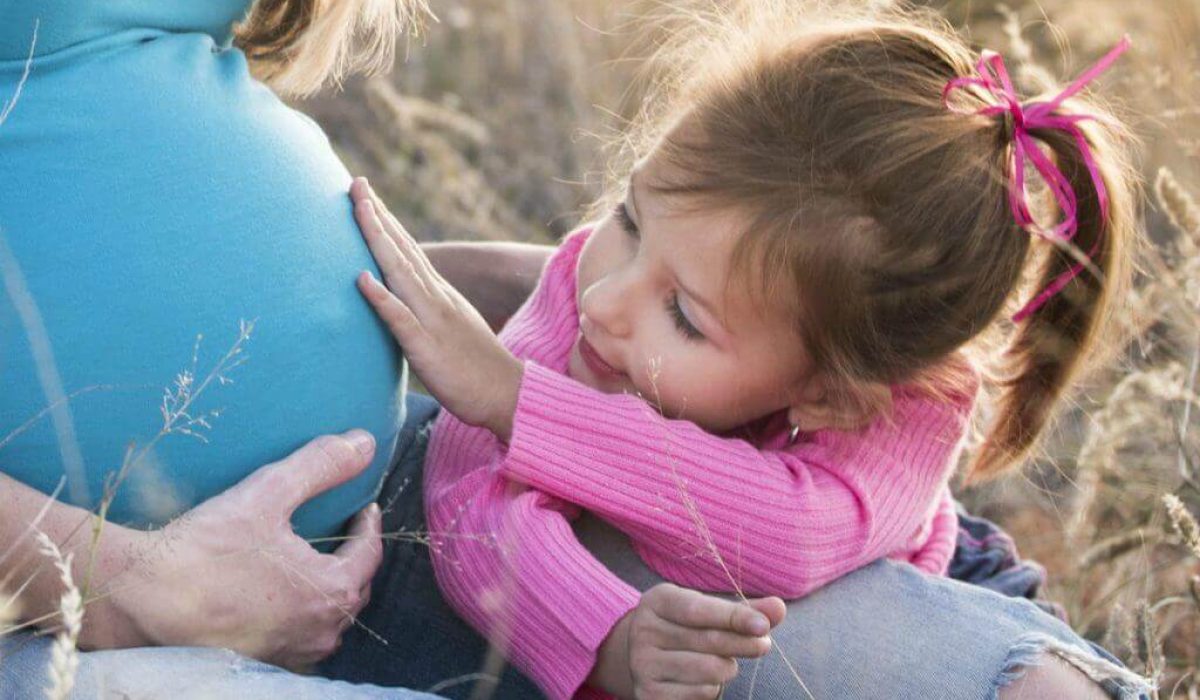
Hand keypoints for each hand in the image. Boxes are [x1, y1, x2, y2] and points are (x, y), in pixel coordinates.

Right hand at [91, 431, 383, 668]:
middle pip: (354, 590)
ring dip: (328, 591)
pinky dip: (299, 615)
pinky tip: (279, 597)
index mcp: (331, 591)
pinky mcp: (261, 662)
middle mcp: (319, 631)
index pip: (369, 554)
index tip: (363, 507)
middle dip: (353, 559)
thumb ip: (321, 465)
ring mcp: (291, 653)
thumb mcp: (269, 493)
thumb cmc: (206, 548)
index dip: (368, 526)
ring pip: (328, 620)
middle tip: (343, 532)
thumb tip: (364, 443)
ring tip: (314, 563)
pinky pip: (297, 638)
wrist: (143, 599)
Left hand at [351, 177, 522, 441]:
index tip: (364, 193)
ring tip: (358, 209)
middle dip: (377, 215)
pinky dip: (382, 297)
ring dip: (378, 239)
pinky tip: (362, 279)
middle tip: (355, 182)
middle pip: (402, 250)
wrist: (508, 394)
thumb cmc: (475, 368)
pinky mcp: (427, 348)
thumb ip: (426, 310)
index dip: (385, 221)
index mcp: (439, 294)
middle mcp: (436, 298)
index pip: (408, 250)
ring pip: (400, 272)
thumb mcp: (448, 329)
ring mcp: (432, 320)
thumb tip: (401, 299)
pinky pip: (401, 319)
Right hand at [591, 583, 785, 698]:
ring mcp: (643, 664)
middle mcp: (644, 631)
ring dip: (728, 667)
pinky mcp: (649, 694)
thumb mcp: (707, 610)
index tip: (763, 626)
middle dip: (743, 644)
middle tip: (764, 645)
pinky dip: (713, 687)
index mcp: (657, 601)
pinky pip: (700, 693)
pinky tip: (705, 678)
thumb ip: (741, 610)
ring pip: (708, 670)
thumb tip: (778, 607)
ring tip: (724, 662)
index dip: (733, 617)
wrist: (644, 655)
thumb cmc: (685, 627)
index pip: (698, 610)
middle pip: (708, 641)